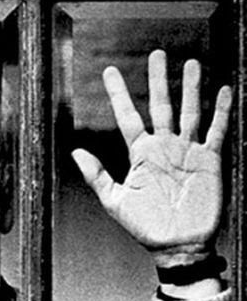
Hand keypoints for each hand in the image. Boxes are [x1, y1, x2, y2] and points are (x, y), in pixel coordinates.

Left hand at [72, 49, 231, 267]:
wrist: (177, 246)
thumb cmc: (146, 228)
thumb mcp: (116, 202)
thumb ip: (98, 176)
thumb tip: (76, 152)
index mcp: (141, 154)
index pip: (127, 117)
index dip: (119, 94)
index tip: (109, 71)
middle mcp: (164, 147)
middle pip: (161, 106)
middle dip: (158, 80)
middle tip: (156, 54)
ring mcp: (188, 152)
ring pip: (190, 112)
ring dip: (190, 88)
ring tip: (190, 63)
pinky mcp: (209, 160)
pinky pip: (217, 131)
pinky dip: (221, 111)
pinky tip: (223, 90)